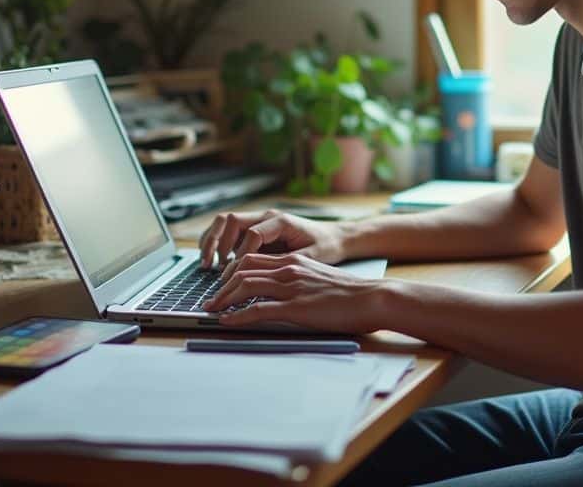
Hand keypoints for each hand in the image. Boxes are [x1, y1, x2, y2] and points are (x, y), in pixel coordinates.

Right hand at [198, 210, 346, 270]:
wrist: (335, 237)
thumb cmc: (326, 246)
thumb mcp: (311, 258)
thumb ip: (287, 263)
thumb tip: (264, 275)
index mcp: (281, 221)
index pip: (252, 234)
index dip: (242, 255)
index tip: (236, 273)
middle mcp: (267, 217)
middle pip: (231, 220)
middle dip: (217, 242)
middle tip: (211, 265)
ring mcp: (259, 221)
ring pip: (225, 222)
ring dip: (212, 240)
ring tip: (206, 263)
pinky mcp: (255, 229)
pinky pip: (229, 230)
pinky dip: (217, 242)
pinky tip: (213, 261)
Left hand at [203, 253, 386, 333]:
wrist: (372, 298)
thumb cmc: (352, 294)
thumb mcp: (320, 279)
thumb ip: (300, 281)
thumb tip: (284, 294)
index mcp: (295, 262)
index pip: (252, 260)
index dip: (231, 272)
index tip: (222, 286)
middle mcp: (289, 269)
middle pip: (242, 270)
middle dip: (221, 286)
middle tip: (210, 300)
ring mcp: (291, 287)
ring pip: (245, 286)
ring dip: (223, 299)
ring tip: (211, 311)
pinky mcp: (295, 307)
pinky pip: (257, 310)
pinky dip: (237, 315)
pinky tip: (227, 321)